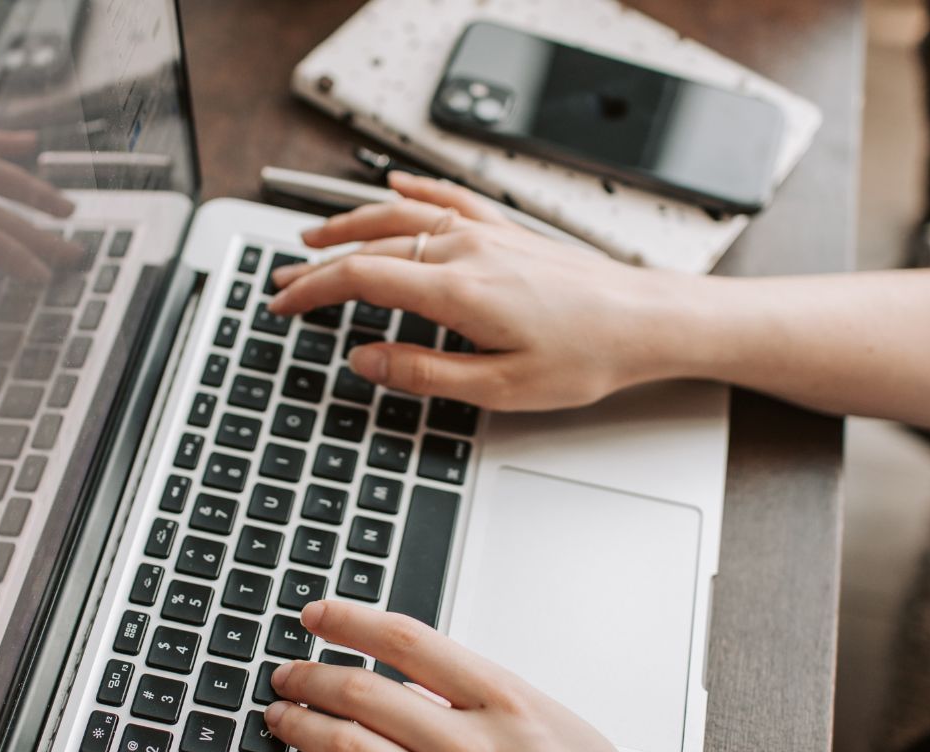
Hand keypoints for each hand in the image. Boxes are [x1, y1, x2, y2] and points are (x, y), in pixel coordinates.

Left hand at [264, 601, 748, 751]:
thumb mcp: (560, 723)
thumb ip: (490, 695)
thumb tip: (427, 671)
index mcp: (506, 703)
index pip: (408, 640)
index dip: (350, 620)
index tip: (318, 615)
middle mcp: (472, 750)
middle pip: (363, 693)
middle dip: (311, 675)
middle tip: (289, 672)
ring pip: (347, 751)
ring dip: (300, 727)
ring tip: (282, 717)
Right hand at [269, 172, 703, 411]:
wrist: (647, 321)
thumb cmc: (585, 356)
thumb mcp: (499, 387)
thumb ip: (424, 372)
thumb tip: (366, 360)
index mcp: (458, 290)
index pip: (361, 279)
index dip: (313, 291)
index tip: (282, 303)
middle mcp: (468, 250)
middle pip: (372, 244)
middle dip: (320, 261)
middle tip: (285, 279)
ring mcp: (488, 234)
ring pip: (402, 216)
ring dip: (351, 223)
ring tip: (314, 234)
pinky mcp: (508, 232)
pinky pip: (450, 200)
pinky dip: (414, 192)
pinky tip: (396, 187)